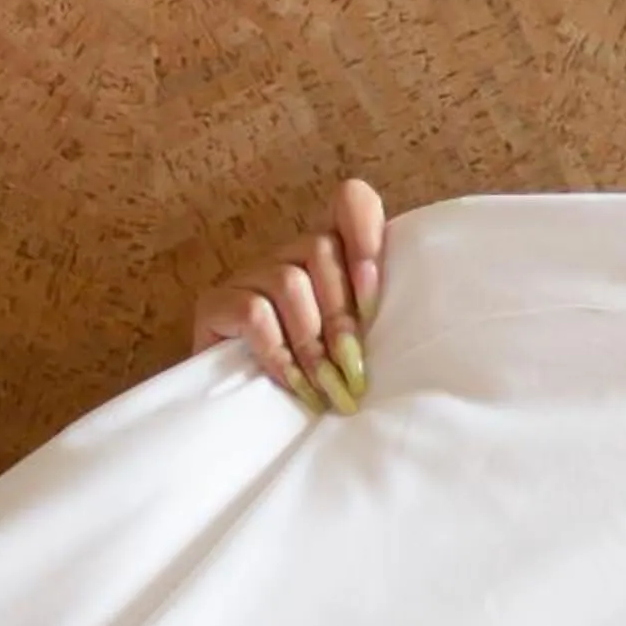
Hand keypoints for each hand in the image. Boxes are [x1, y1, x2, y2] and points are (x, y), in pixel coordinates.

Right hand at [190, 177, 385, 415]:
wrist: (243, 424)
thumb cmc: (318, 385)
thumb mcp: (354, 349)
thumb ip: (374, 325)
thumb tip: (411, 335)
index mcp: (328, 257)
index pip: (349, 201)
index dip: (366, 230)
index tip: (374, 298)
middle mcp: (286, 255)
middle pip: (321, 248)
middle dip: (342, 316)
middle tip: (353, 371)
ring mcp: (247, 276)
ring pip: (289, 280)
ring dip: (312, 341)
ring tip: (324, 386)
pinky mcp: (214, 304)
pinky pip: (254, 313)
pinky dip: (279, 353)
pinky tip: (292, 385)